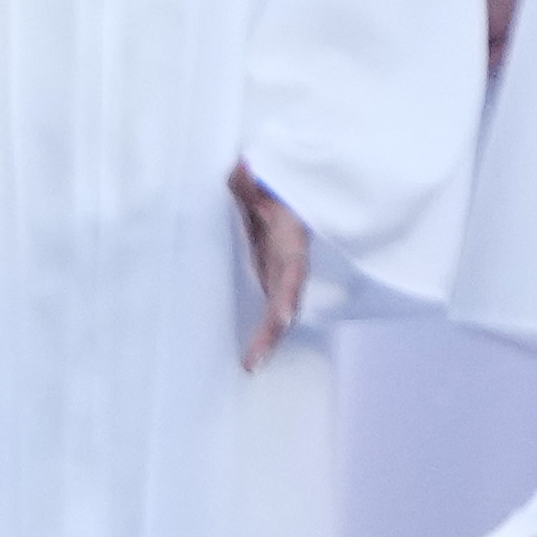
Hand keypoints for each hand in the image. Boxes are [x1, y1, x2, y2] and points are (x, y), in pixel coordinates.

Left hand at [231, 162, 311, 371]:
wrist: (273, 180)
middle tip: (252, 361)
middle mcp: (286, 259)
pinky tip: (248, 354)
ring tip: (250, 365)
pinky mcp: (265, 272)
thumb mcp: (257, 174)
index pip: (292, 269)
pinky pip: (263, 303)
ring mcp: (277, 268)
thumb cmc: (266, 178)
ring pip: (275, 308)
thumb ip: (250, 177)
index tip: (280, 317)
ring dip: (265, 338)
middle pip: (284, 299)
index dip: (286, 293)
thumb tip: (244, 171)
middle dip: (271, 332)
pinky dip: (259, 328)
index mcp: (288, 237)